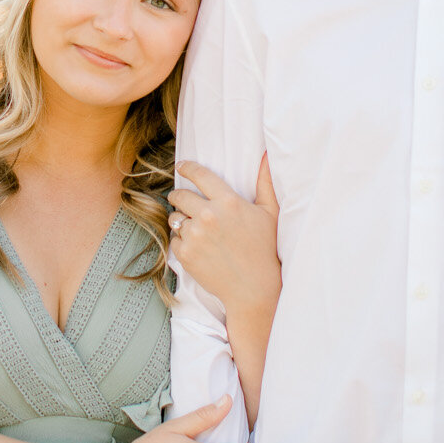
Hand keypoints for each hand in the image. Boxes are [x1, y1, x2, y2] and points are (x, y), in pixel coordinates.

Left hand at [169, 155, 280, 320]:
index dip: (188, 168)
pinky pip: (174, 239)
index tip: (182, 166)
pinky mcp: (185, 254)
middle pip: (179, 195)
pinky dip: (182, 242)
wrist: (253, 287)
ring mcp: (195, 235)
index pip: (199, 175)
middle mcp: (208, 216)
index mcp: (228, 202)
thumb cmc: (265, 248)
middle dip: (178, 196)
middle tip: (182, 200)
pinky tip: (197, 247)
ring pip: (175, 218)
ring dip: (181, 221)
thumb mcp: (270, 213)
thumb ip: (265, 182)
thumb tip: (266, 155)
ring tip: (195, 229)